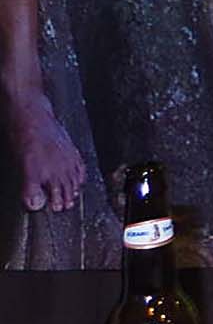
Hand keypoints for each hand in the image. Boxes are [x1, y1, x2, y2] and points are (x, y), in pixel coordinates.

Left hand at [3, 85, 84, 212]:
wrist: (31, 114)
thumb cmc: (21, 136)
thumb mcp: (20, 165)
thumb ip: (29, 187)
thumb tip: (36, 205)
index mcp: (43, 173)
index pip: (51, 195)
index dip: (52, 204)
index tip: (53, 209)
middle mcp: (57, 167)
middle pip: (65, 189)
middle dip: (65, 199)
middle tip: (65, 206)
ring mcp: (66, 158)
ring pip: (74, 179)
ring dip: (74, 189)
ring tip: (73, 195)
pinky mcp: (71, 149)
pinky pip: (80, 167)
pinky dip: (80, 174)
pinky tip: (79, 177)